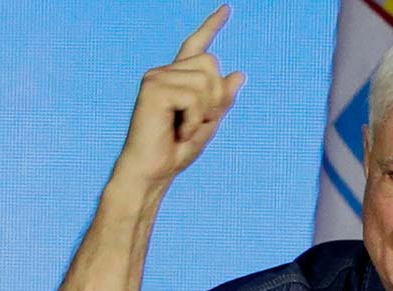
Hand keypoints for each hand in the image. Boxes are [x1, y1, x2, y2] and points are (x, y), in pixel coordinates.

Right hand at [113, 5, 246, 188]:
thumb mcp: (208, 123)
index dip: (212, 25)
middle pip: (212, 64)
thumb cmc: (175, 152)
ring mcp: (157, 77)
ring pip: (206, 81)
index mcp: (177, 78)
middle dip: (215, 98)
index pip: (197, 45)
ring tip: (184, 129)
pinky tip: (178, 131)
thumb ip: (222, 99)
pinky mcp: (154, 88)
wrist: (153, 172)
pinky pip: (194, 97)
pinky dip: (194, 120)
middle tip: (195, 124)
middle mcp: (164, 72)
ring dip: (204, 112)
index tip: (227, 8)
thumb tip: (239, 73)